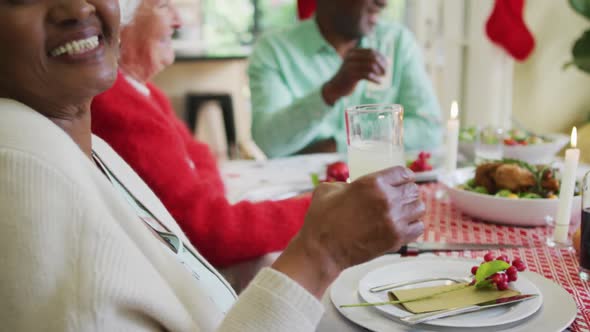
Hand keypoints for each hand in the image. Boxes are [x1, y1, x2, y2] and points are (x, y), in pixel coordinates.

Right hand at [272, 166, 424, 297]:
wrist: (322, 249)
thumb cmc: (322, 218)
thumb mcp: (329, 189)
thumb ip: (347, 183)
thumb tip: (354, 185)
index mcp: (373, 183)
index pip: (403, 173)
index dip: (403, 176)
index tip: (402, 180)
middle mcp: (388, 199)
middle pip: (413, 190)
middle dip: (407, 192)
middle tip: (400, 197)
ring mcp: (394, 220)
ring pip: (419, 208)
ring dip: (412, 208)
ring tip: (403, 211)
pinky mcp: (396, 239)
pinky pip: (418, 228)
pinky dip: (413, 226)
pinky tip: (403, 226)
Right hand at [322, 48, 386, 104]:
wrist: (335, 88)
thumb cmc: (348, 77)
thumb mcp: (356, 66)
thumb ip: (367, 61)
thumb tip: (387, 60)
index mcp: (353, 52)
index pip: (371, 51)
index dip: (381, 57)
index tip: (387, 65)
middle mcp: (351, 57)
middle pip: (372, 57)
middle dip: (382, 64)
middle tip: (386, 73)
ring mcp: (350, 65)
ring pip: (371, 65)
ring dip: (379, 72)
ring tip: (382, 77)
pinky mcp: (351, 75)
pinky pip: (368, 75)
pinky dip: (375, 79)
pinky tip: (379, 83)